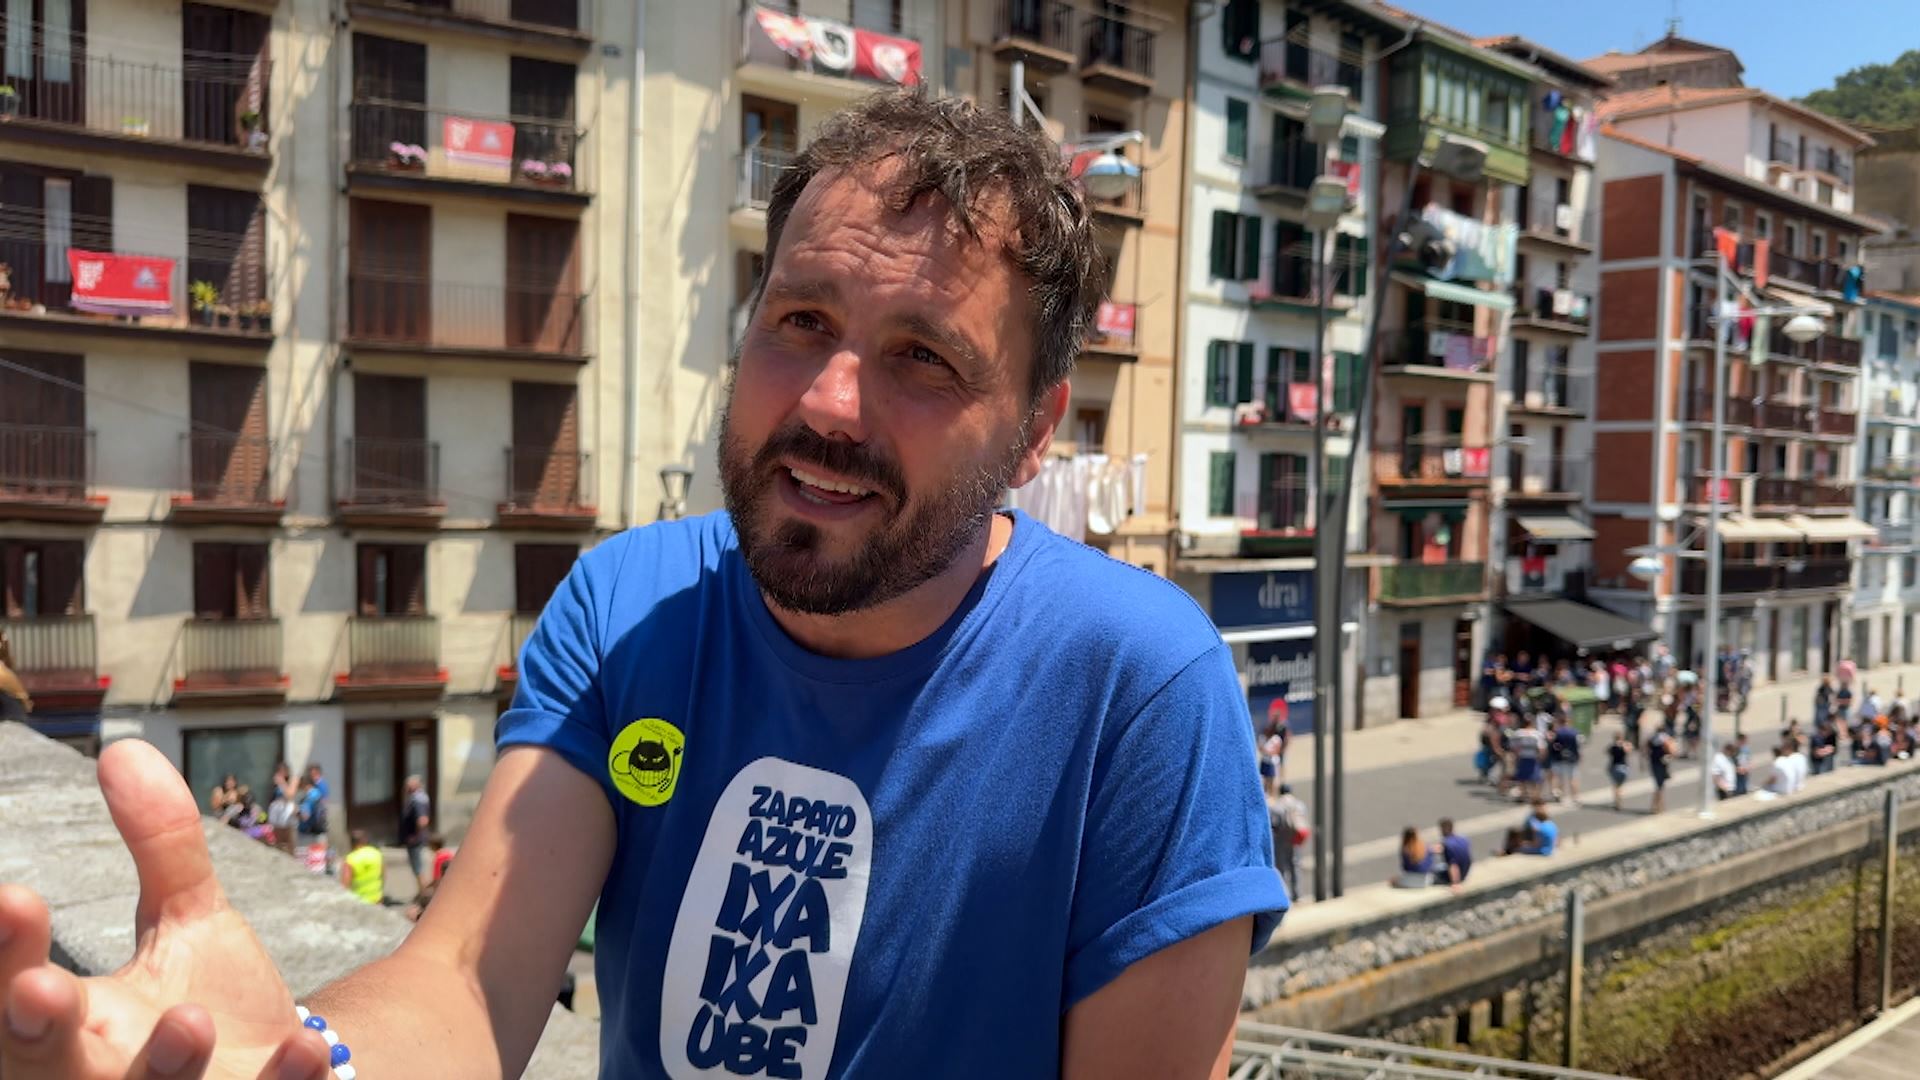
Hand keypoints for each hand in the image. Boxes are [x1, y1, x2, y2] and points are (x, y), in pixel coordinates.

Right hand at [1, 740, 335, 1078]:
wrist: (271, 1072)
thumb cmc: (208, 1000)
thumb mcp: (184, 917)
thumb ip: (160, 844)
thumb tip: (124, 749)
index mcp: (77, 1024)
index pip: (17, 990)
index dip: (6, 952)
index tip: (13, 898)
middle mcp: (104, 1075)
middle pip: (47, 1064)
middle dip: (36, 1030)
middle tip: (37, 992)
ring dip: (164, 1068)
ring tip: (189, 1022)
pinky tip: (305, 1049)